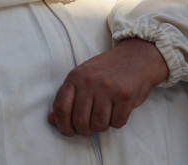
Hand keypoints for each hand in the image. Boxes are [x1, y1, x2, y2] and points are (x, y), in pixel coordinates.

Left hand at [48, 38, 167, 135]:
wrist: (137, 57)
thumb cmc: (107, 70)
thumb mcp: (84, 77)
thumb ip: (68, 97)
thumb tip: (51, 120)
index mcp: (76, 76)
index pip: (61, 107)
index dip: (62, 125)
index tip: (68, 131)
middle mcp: (90, 81)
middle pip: (80, 121)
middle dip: (84, 131)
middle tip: (89, 128)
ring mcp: (108, 88)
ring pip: (99, 125)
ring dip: (101, 127)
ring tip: (105, 116)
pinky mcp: (125, 96)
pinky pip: (117, 123)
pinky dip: (117, 122)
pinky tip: (118, 111)